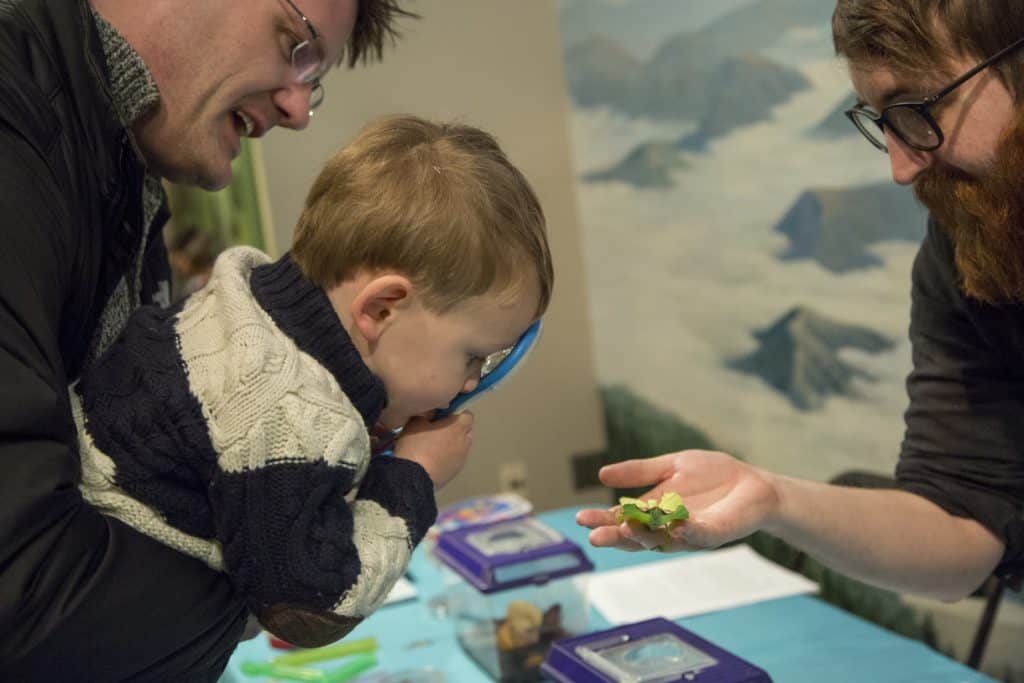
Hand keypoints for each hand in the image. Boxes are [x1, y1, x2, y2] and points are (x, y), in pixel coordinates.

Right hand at [392, 412, 473, 488]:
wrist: (412, 477)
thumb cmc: (415, 445)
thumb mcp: (415, 422)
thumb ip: (428, 413)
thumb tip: (433, 411)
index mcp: (458, 427)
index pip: (467, 414)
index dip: (456, 413)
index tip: (443, 415)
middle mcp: (465, 442)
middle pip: (466, 430)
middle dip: (455, 428)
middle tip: (438, 429)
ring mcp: (462, 459)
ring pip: (462, 446)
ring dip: (453, 443)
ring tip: (435, 446)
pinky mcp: (456, 472)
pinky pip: (456, 459)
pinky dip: (448, 456)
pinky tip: (433, 459)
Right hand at [575, 450, 778, 552]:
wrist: (753, 483)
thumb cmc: (713, 475)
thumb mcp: (671, 466)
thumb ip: (640, 471)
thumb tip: (601, 474)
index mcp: (654, 512)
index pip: (623, 520)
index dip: (603, 521)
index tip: (581, 518)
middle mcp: (668, 528)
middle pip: (637, 537)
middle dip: (616, 537)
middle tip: (594, 537)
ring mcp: (691, 533)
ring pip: (663, 540)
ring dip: (644, 536)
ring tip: (624, 530)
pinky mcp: (715, 533)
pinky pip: (698, 534)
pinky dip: (686, 530)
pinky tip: (673, 524)